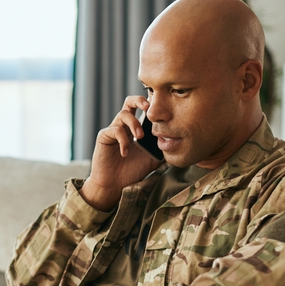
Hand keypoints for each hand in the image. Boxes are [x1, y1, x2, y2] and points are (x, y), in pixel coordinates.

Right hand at [81, 96, 164, 210]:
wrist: (115, 185)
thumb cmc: (132, 171)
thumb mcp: (153, 159)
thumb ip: (162, 149)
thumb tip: (180, 144)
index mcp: (136, 128)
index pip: (142, 109)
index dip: (151, 104)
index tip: (162, 107)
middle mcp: (124, 126)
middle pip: (130, 102)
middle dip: (140, 100)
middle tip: (149, 107)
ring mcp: (113, 130)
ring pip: (123, 114)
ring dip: (134, 123)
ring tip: (140, 137)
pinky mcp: (104, 137)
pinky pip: (115, 130)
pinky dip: (123, 140)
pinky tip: (126, 153)